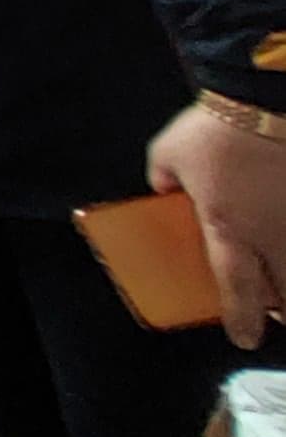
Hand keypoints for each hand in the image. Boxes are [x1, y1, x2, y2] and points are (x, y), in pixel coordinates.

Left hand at [148, 102, 285, 348]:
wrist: (270, 97)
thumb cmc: (217, 126)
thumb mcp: (170, 151)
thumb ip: (164, 177)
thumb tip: (163, 189)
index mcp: (229, 228)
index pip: (238, 290)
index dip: (241, 319)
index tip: (244, 338)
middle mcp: (274, 236)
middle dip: (284, 312)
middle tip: (277, 312)